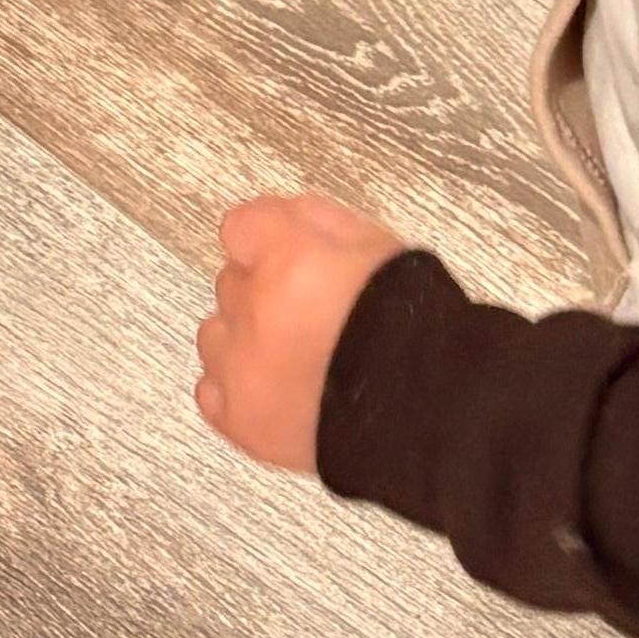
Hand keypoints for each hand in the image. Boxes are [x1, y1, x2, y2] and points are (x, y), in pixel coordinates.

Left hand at [193, 190, 401, 475]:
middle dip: (264, 290)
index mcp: (291, 260)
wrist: (427, 412)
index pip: (242, 227)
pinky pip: (210, 389)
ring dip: (246, 338)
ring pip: (215, 333)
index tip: (286, 253)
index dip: (268, 239)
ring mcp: (242, 369)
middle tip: (311, 312)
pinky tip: (276, 387)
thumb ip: (320, 220)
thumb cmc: (413, 328)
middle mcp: (256, 312)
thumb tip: (284, 219)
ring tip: (296, 356)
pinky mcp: (240, 418)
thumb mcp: (377, 245)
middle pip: (232, 282)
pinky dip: (235, 386)